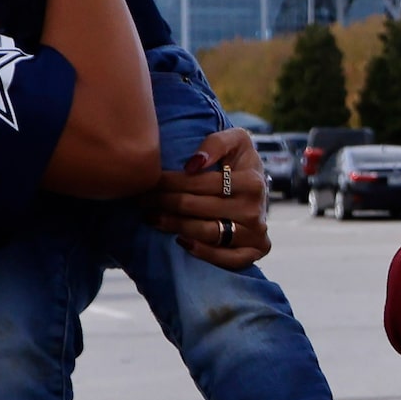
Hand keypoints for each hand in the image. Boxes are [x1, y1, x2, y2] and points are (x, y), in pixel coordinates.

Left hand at [143, 127, 271, 266]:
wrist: (258, 188)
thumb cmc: (239, 162)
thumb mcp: (236, 140)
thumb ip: (217, 142)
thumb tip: (194, 164)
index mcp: (252, 181)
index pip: (201, 183)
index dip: (170, 182)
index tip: (150, 180)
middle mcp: (255, 209)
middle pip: (198, 208)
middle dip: (164, 202)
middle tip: (143, 199)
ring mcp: (256, 232)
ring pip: (206, 233)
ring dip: (174, 225)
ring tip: (152, 217)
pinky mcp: (255, 251)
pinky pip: (228, 259)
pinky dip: (204, 253)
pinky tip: (181, 241)